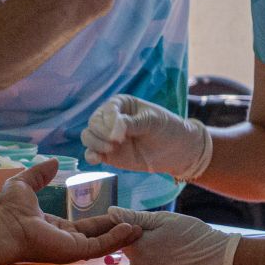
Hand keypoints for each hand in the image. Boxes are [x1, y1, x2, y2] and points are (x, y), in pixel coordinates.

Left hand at [0, 161, 139, 264]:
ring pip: (102, 243)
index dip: (101, 222)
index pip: (84, 227)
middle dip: (117, 231)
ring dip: (120, 236)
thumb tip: (52, 162)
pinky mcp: (74, 252)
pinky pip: (100, 246)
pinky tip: (130, 230)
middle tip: (136, 224)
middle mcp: (65, 241)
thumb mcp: (24, 184)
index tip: (117, 214)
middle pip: (98, 236)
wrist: (3, 226)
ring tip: (139, 228)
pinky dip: (115, 238)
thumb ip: (39, 175)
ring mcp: (71, 248)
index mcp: (55, 228)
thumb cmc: (8, 210)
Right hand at [81, 95, 212, 181]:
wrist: (176, 151)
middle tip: (118, 142)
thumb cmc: (167, 128)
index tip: (121, 134)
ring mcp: (108, 137)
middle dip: (102, 133)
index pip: (106, 110)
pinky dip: (91, 155)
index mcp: (120, 104)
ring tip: (112, 149)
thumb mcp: (152, 122)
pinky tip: (98, 159)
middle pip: (93, 123)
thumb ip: (132, 124)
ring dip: (95, 143)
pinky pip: (91, 153)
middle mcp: (110, 119)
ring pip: (88, 136)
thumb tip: (113, 130)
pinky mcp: (108, 154)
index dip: (110, 121)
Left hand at [106, 209, 241, 264]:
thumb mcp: (162, 219)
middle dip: (141, 238)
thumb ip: (134, 217)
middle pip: (130, 247)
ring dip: (149, 249)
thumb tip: (110, 212)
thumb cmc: (191, 233)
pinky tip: (172, 255)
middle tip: (164, 232)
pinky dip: (157, 260)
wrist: (215, 257)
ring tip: (170, 243)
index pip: (121, 234)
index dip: (133, 226)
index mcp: (137, 248)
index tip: (150, 224)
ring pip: (140, 257)